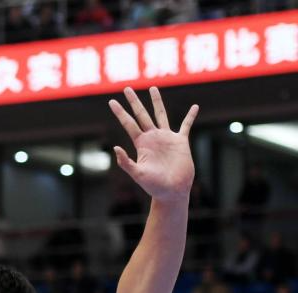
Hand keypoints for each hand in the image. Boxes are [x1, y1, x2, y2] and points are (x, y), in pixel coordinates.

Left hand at [108, 87, 197, 202]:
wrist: (172, 191)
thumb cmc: (154, 186)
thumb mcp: (137, 174)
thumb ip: (126, 162)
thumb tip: (116, 147)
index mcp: (141, 144)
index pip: (128, 124)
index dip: (120, 113)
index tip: (111, 101)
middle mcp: (152, 138)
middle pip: (141, 115)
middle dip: (134, 102)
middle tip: (127, 88)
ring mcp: (166, 138)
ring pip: (160, 115)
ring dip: (156, 102)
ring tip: (152, 88)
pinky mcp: (181, 142)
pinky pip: (186, 126)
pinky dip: (190, 116)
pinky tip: (195, 107)